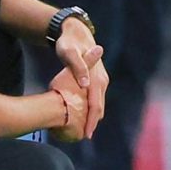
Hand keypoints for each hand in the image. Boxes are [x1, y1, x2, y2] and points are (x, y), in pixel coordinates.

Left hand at [54, 20, 107, 138]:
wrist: (75, 32)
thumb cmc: (68, 43)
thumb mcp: (69, 53)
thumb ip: (78, 67)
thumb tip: (86, 85)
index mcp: (97, 78)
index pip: (95, 105)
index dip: (91, 121)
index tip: (87, 134)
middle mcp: (102, 81)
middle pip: (99, 107)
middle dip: (92, 123)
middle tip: (84, 137)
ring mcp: (101, 80)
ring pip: (98, 104)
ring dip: (92, 117)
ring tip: (83, 131)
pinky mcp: (97, 80)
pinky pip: (95, 98)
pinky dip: (90, 109)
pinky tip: (82, 116)